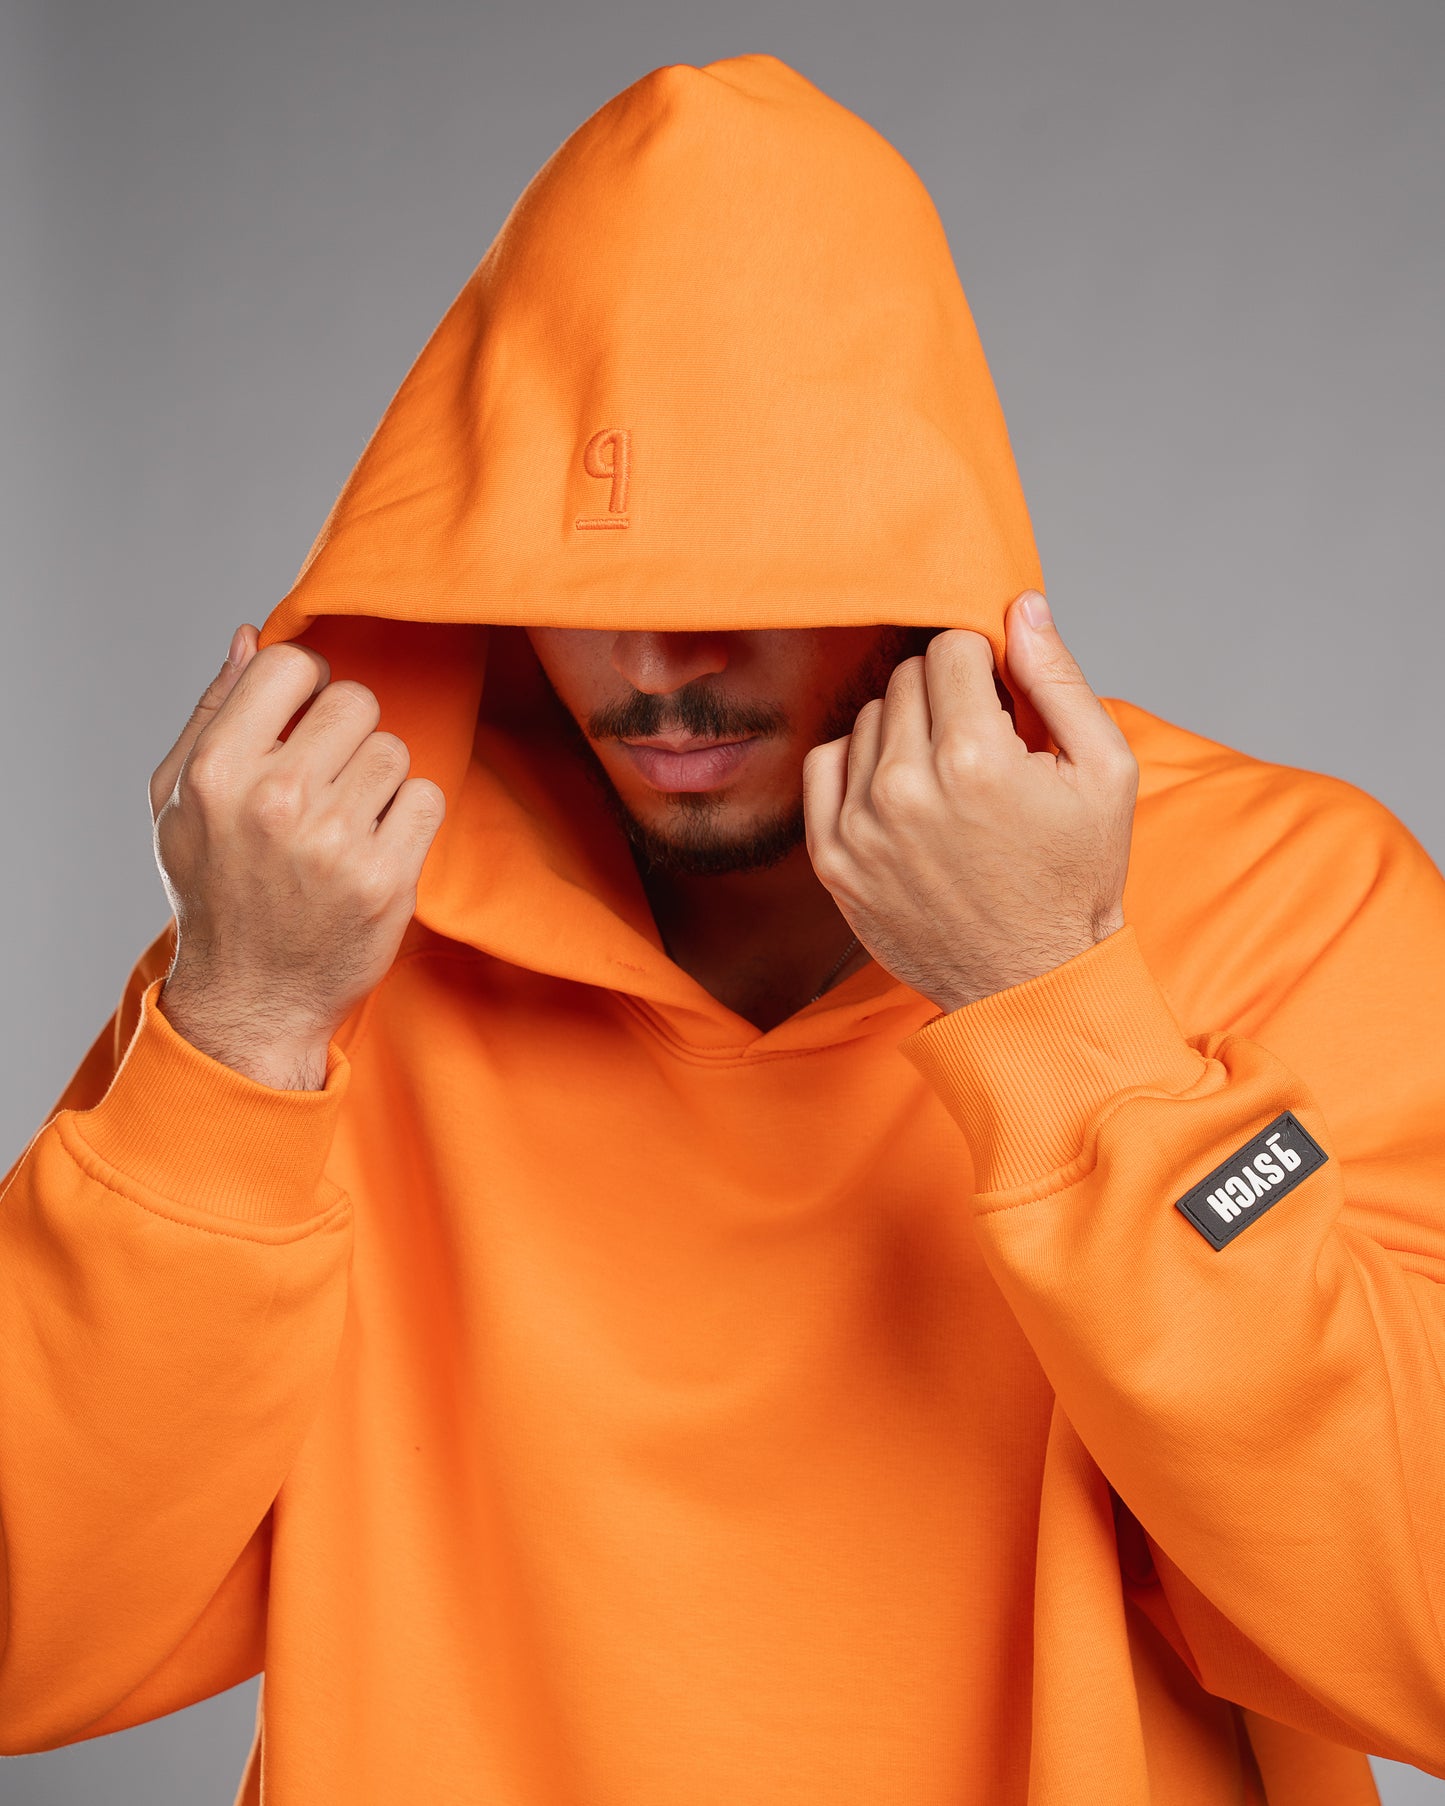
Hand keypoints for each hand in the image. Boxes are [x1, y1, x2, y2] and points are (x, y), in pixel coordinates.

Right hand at [148, 625, 445, 1088]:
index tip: (305, 720)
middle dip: (348, 734)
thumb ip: (213, 713)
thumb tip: (250, 637)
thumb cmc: (215, 891)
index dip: (306, 685)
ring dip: (380, 781)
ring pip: (395, 751)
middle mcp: (275, 800)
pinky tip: (376, 847)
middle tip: (328, 780)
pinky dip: (411, 819)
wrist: (253, 997)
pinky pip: (429, 799)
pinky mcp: (386, 878)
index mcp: (217, 772)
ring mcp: (334, 842)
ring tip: (346, 823)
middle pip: (355, 702)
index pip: (289, 665)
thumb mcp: (180, 802)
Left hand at [802, 592, 1136, 1013]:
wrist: (1029, 981)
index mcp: (975, 760)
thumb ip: (1059, 680)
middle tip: (981, 746)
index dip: (983, 667)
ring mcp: (859, 826)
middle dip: (947, 696)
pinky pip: (823, 764)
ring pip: (866, 717)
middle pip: (906, 678)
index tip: (1002, 704)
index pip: (951, 648)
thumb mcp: (1104, 773)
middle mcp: (905, 789)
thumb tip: (1022, 607)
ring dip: (904, 732)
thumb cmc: (1074, 878)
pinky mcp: (831, 858)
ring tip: (947, 780)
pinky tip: (901, 793)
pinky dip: (859, 766)